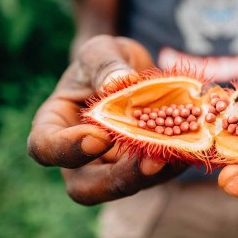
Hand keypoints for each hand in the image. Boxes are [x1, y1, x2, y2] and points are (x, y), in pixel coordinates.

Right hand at [28, 35, 185, 204]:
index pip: (45, 148)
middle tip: (149, 162)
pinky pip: (158, 173)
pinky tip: (192, 145)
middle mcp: (81, 156)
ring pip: (128, 185)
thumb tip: (120, 83)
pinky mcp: (144, 165)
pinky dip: (176, 162)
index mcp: (55, 125)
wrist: (132, 72)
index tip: (98, 136)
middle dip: (118, 179)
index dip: (67, 149)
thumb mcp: (101, 50)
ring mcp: (114, 165)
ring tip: (180, 152)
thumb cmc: (106, 61)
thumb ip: (104, 64)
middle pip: (86, 187)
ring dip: (155, 174)